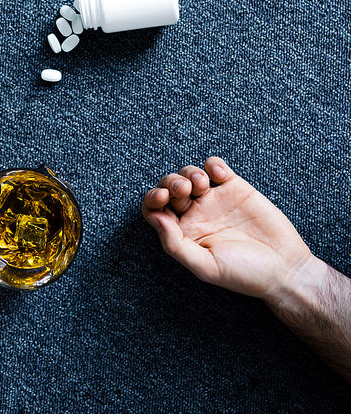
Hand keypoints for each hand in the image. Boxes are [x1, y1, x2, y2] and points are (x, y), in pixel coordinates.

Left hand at [142, 157, 313, 299]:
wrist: (285, 268)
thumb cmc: (245, 274)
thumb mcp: (206, 267)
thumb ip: (176, 245)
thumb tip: (155, 219)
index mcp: (183, 234)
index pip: (155, 210)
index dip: (152, 199)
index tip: (163, 197)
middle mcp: (195, 215)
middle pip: (169, 187)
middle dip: (170, 182)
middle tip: (184, 190)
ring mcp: (214, 199)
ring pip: (189, 174)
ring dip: (189, 173)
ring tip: (202, 183)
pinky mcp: (235, 187)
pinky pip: (216, 167)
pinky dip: (212, 164)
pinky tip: (218, 173)